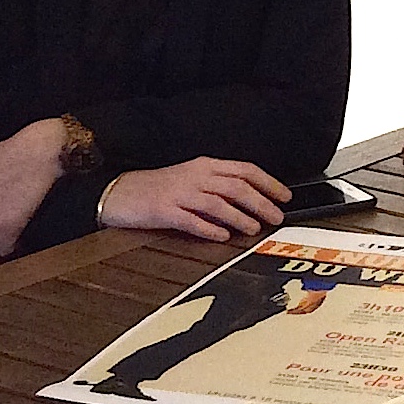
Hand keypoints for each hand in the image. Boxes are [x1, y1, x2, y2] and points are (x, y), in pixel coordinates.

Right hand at [96, 157, 288, 240]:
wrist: (118, 192)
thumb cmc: (158, 188)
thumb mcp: (192, 180)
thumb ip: (219, 188)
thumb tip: (251, 202)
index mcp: (204, 166)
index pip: (244, 170)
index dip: (268, 183)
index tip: (285, 196)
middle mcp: (195, 176)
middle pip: (236, 187)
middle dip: (261, 202)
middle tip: (276, 217)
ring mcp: (179, 193)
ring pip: (218, 203)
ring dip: (240, 216)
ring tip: (254, 229)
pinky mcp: (164, 211)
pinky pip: (191, 220)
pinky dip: (209, 229)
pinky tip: (222, 237)